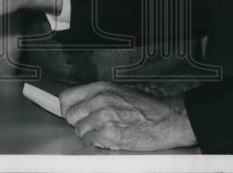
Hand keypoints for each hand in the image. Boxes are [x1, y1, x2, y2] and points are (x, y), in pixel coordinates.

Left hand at [60, 82, 196, 150]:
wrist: (166, 120)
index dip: (68, 109)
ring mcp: (104, 117)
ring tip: (106, 131)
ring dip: (90, 135)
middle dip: (80, 123)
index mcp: (100, 88)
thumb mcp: (119, 91)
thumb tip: (78, 105)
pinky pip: (90, 142)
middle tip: (94, 126)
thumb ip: (97, 96)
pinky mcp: (109, 134)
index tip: (76, 115)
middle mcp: (100, 100)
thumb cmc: (145, 107)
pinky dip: (98, 143)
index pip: (66, 97)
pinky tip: (111, 138)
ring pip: (79, 131)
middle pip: (70, 116)